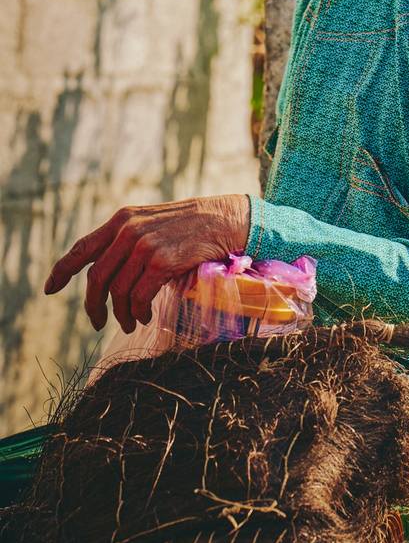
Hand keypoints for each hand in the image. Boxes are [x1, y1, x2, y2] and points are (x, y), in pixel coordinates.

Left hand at [44, 194, 249, 333]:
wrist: (225, 219)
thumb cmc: (190, 225)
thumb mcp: (151, 223)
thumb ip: (127, 240)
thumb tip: (106, 273)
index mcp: (122, 220)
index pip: (82, 247)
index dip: (62, 270)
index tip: (50, 289)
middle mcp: (129, 230)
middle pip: (96, 277)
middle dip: (93, 305)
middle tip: (97, 322)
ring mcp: (145, 245)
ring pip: (117, 291)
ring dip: (120, 314)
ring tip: (130, 323)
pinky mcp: (162, 261)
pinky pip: (139, 297)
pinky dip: (138, 312)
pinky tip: (145, 316)